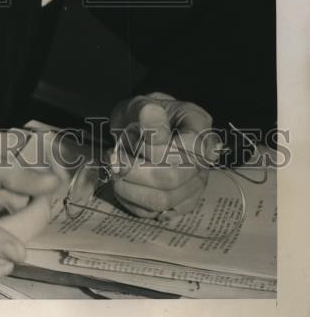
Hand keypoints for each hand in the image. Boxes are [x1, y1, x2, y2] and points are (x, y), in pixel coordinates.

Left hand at [108, 92, 216, 217]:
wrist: (141, 128)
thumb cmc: (143, 114)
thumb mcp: (140, 104)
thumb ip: (147, 112)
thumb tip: (155, 127)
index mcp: (198, 124)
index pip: (191, 146)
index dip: (158, 147)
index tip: (135, 137)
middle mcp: (203, 158)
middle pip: (172, 177)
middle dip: (134, 169)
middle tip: (113, 158)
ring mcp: (194, 183)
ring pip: (163, 199)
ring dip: (130, 187)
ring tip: (115, 169)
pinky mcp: (180, 203)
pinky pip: (154, 212)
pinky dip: (131, 200)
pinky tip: (122, 183)